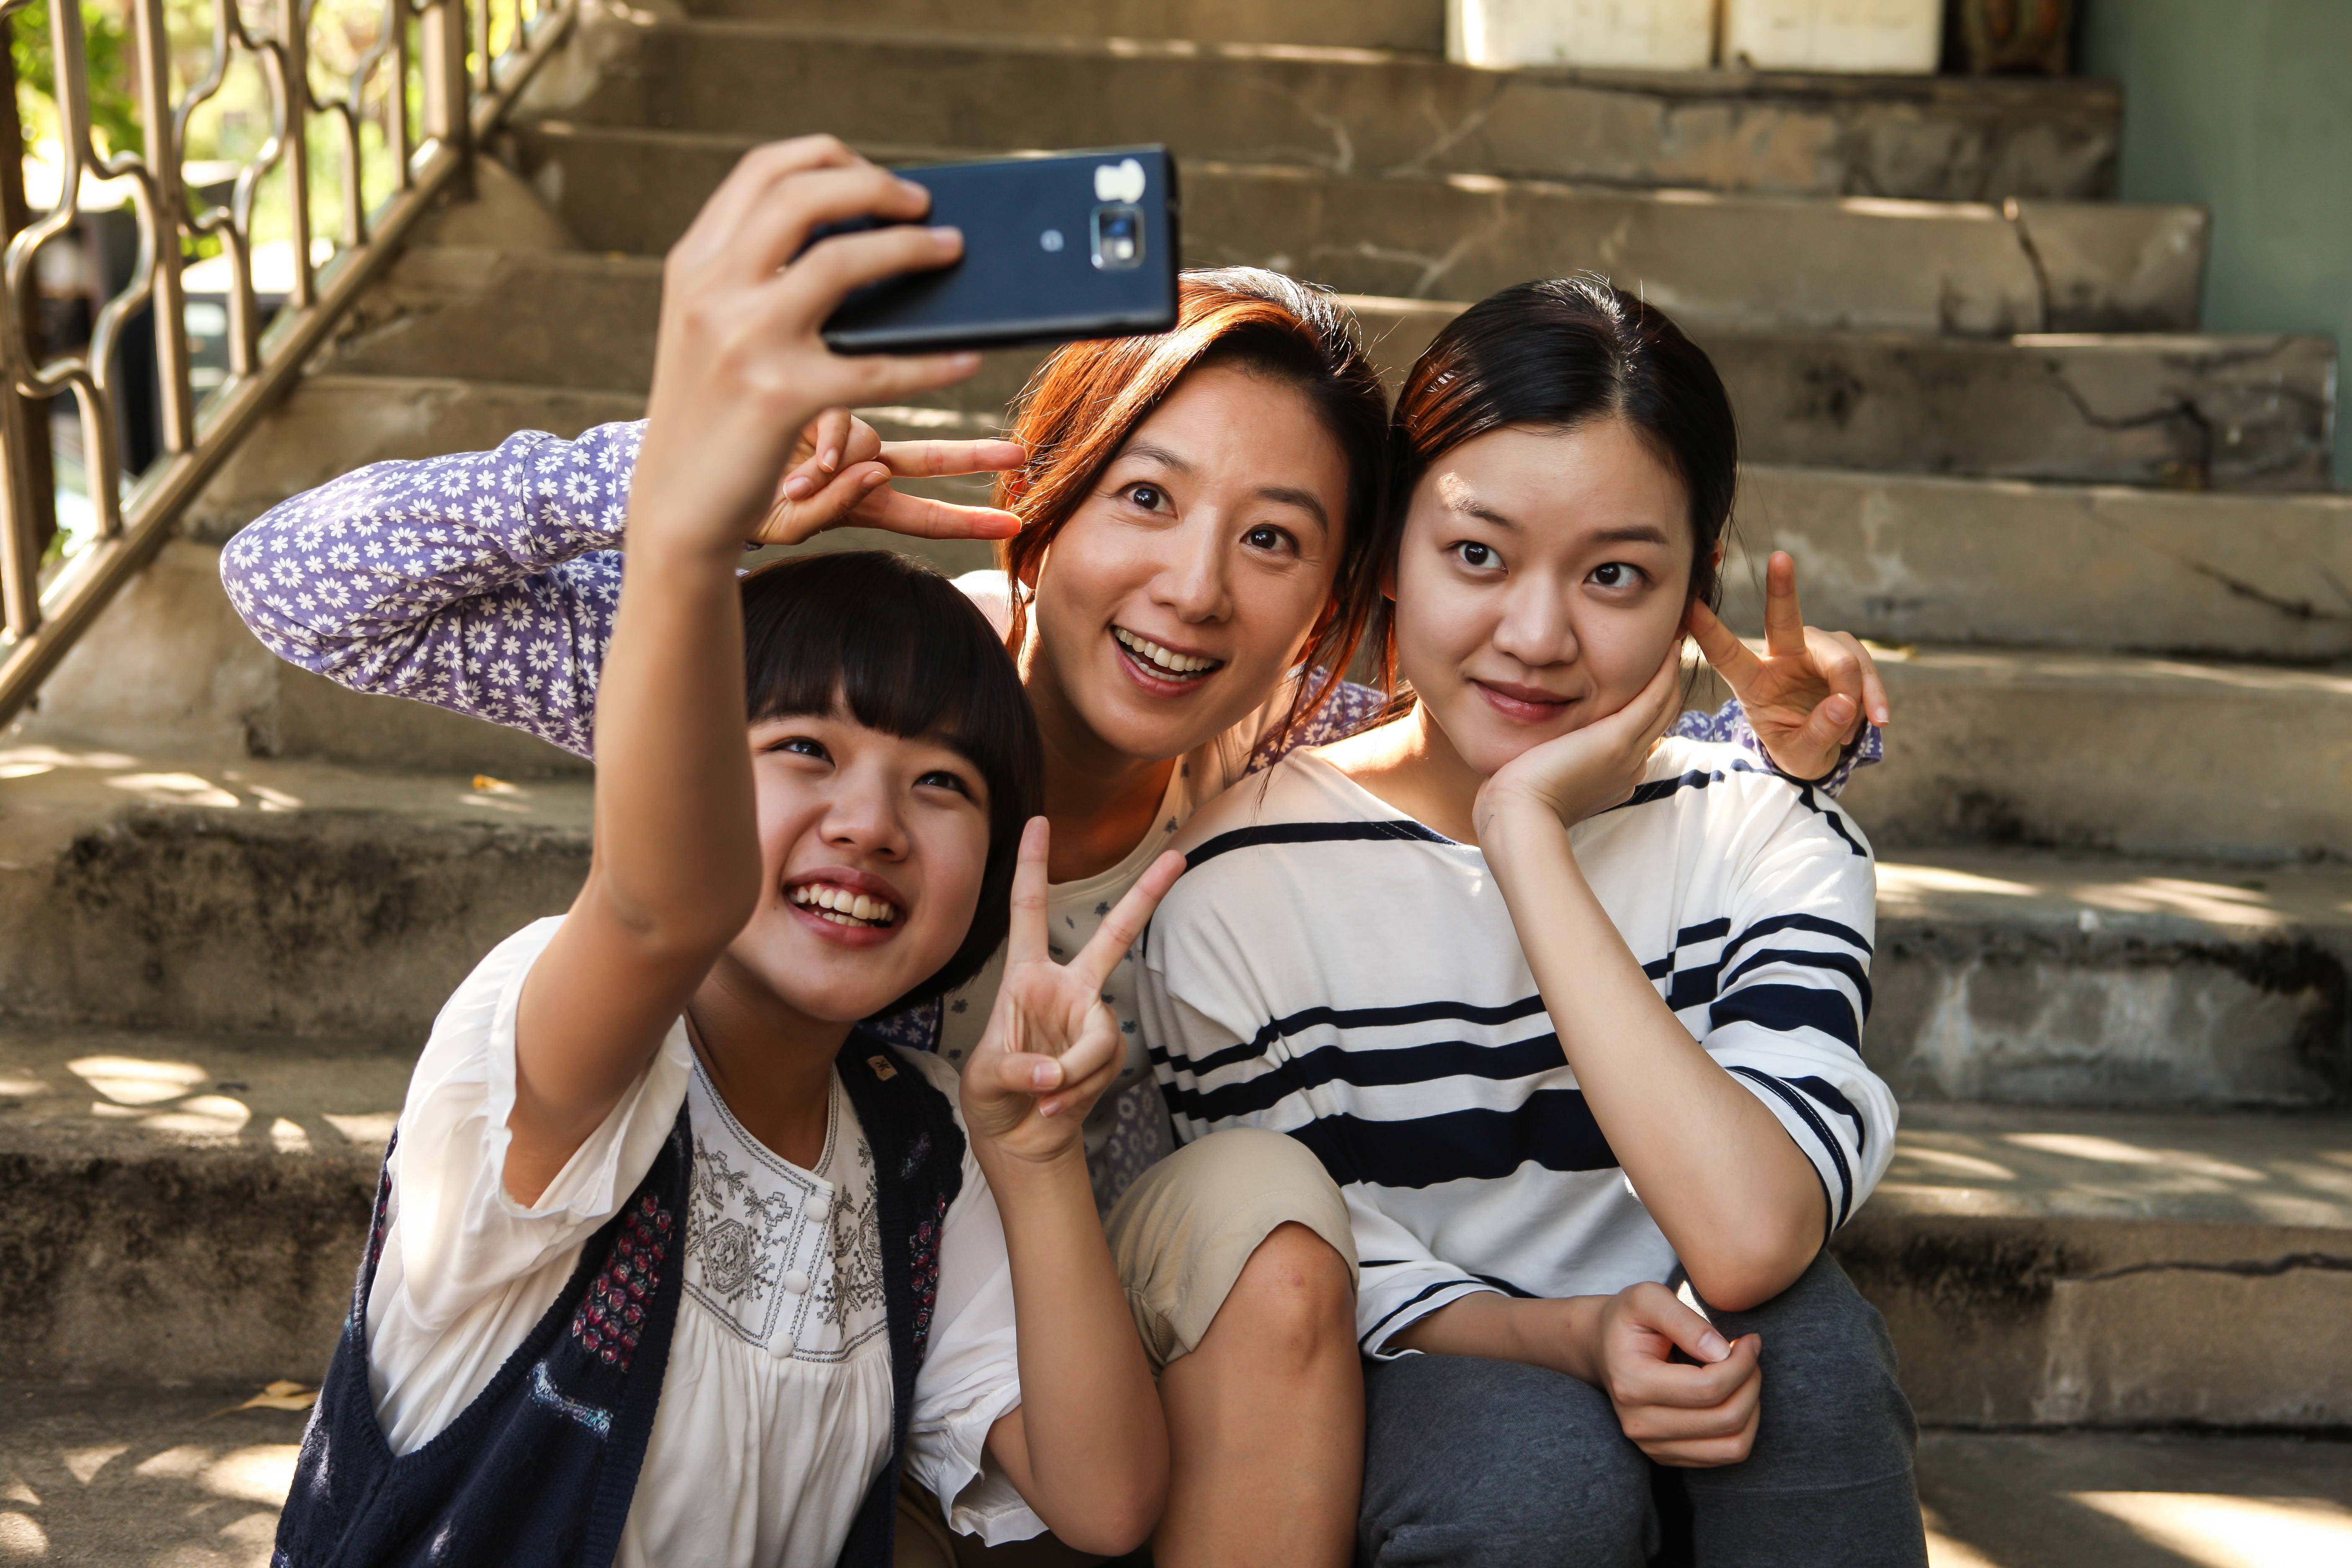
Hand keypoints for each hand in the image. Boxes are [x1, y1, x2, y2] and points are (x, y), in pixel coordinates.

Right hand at [629, 135, 984, 556]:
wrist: (675, 504)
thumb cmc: (708, 415)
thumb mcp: (710, 328)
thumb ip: (754, 276)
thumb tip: (845, 232)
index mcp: (695, 263)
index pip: (763, 171)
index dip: (828, 157)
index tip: (876, 174)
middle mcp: (713, 288)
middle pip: (804, 195)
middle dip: (876, 186)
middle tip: (924, 205)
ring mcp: (744, 339)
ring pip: (841, 262)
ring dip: (910, 248)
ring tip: (951, 252)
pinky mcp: (780, 398)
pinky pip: (876, 368)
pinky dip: (931, 361)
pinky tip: (964, 360)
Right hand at [758, 407, 1027, 547]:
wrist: (692, 476)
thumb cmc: (740, 507)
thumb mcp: (792, 524)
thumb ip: (835, 506)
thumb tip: (875, 471)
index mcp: (861, 501)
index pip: (924, 516)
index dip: (969, 522)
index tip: (1013, 526)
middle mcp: (860, 463)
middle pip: (930, 459)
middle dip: (976, 458)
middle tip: (1021, 456)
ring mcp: (839, 432)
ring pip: (872, 431)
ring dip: (841, 458)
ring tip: (799, 482)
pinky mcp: (812, 398)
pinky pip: (836, 411)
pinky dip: (822, 436)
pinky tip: (795, 460)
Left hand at [961, 818, 1184, 1163]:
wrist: (1018, 1138)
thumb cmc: (992, 1097)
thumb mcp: (984, 1078)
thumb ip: (1016, 1069)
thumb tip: (1052, 1072)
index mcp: (1025, 976)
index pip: (1029, 911)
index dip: (1032, 866)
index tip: (1038, 821)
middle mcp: (1065, 989)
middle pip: (1114, 936)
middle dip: (1145, 896)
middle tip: (1177, 857)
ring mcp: (1091, 1021)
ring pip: (1101, 1034)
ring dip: (1072, 1072)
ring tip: (1044, 1097)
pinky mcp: (1107, 1055)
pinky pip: (1102, 1067)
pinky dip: (1076, 1091)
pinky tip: (1055, 1106)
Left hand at [1472, 638, 1683, 840]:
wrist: (1518, 813)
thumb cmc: (1517, 798)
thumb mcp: (1544, 774)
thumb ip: (1555, 757)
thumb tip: (1546, 744)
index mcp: (1615, 777)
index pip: (1640, 734)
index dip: (1647, 703)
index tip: (1645, 674)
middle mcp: (1630, 767)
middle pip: (1659, 718)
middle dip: (1666, 683)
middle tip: (1671, 646)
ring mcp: (1629, 755)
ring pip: (1664, 707)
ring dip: (1672, 673)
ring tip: (1676, 639)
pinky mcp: (1617, 740)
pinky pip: (1654, 698)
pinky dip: (1666, 673)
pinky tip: (1670, 647)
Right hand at [1593, 1282, 1761, 1467]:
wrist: (1601, 1349)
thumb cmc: (1629, 1319)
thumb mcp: (1648, 1298)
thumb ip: (1683, 1319)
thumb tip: (1721, 1352)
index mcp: (1632, 1384)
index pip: (1708, 1388)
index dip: (1742, 1364)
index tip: (1750, 1340)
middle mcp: (1640, 1425)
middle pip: (1726, 1419)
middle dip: (1751, 1383)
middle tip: (1750, 1355)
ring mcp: (1652, 1447)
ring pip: (1733, 1446)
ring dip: (1753, 1409)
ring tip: (1745, 1376)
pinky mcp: (1666, 1457)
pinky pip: (1726, 1455)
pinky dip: (1743, 1427)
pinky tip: (1734, 1395)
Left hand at [1687, 552, 1888, 781]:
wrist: (1823, 749)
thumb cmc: (1798, 747)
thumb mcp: (1800, 756)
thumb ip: (1818, 733)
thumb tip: (1844, 703)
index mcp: (1753, 682)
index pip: (1726, 654)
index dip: (1709, 631)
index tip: (1690, 604)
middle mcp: (1782, 656)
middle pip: (1783, 619)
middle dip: (1781, 587)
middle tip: (1779, 558)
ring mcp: (1815, 650)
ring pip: (1841, 656)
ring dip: (1855, 692)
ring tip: (1852, 732)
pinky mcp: (1844, 651)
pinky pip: (1864, 666)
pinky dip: (1873, 694)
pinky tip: (1879, 719)